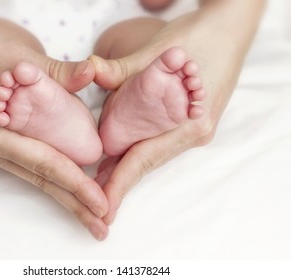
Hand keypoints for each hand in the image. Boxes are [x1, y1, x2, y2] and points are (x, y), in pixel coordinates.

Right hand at [0, 2, 107, 239]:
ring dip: (60, 191)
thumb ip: (57, 71)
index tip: (101, 205)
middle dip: (73, 204)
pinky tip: (61, 180)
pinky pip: (17, 161)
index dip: (75, 185)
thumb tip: (92, 74)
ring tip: (87, 210)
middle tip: (101, 227)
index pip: (43, 164)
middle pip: (38, 179)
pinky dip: (43, 172)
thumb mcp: (17, 55)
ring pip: (29, 173)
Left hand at [92, 0, 263, 223]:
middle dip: (120, 182)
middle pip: (148, 162)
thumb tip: (89, 72)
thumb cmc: (196, 37)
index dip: (120, 184)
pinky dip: (138, 150)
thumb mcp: (156, 51)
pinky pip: (159, 142)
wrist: (229, 28)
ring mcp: (193, 128)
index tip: (103, 208)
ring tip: (101, 182)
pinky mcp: (190, 121)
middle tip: (93, 202)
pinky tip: (121, 155)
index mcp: (188, 123)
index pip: (144, 160)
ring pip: (153, 153)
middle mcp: (193, 132)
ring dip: (127, 166)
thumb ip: (120, 68)